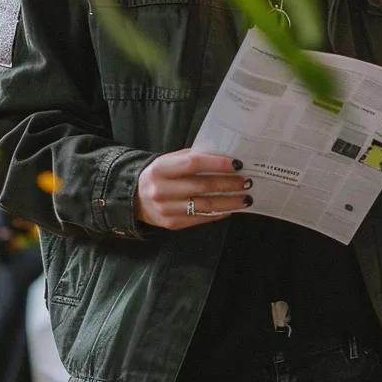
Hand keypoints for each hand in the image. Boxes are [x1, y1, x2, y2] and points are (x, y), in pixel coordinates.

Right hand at [135, 150, 251, 229]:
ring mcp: (166, 209)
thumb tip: (224, 157)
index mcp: (161, 168)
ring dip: (229, 202)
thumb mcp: (169, 161)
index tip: (237, 164)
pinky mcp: (172, 224)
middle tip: (246, 182)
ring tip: (245, 198)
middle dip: (228, 184)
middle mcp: (162, 189)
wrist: (135, 198)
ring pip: (204, 206)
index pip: (194, 164)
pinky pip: (200, 218)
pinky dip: (218, 214)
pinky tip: (230, 209)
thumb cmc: (160, 175)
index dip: (217, 164)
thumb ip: (192, 157)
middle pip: (202, 186)